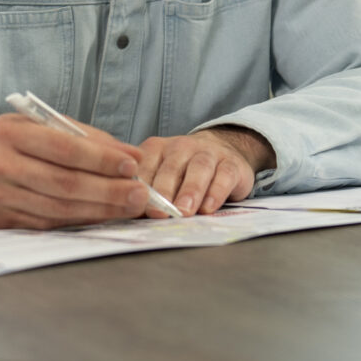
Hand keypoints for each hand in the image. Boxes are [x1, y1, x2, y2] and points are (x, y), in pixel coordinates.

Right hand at [0, 113, 147, 228]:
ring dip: (101, 210)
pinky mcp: (0, 224)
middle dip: (109, 190)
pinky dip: (81, 222)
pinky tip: (102, 217)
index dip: (101, 159)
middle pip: (64, 183)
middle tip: (140, 194)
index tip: (132, 165)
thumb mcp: (39, 126)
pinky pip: (49, 225)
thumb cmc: (13, 143)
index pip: (64, 148)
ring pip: (59, 209)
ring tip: (130, 207)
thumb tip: (131, 157)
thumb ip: (84, 137)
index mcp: (8, 132)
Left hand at [136, 127, 274, 216]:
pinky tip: (208, 208)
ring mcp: (208, 153)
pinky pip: (224, 175)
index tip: (134, 206)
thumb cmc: (185, 171)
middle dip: (164, 191)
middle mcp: (182, 147)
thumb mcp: (163, 176)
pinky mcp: (231, 164)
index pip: (145, 166)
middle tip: (158, 213)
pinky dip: (216, 192)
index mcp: (158, 149)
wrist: (224, 150)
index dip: (140, 187)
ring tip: (184, 211)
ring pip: (198, 168)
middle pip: (171, 167)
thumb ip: (148, 191)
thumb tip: (129, 214)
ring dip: (190, 190)